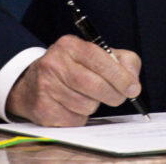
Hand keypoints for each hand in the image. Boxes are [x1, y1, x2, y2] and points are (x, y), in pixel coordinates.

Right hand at [4, 34, 141, 126]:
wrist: (32, 83)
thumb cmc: (73, 68)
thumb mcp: (97, 55)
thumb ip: (122, 62)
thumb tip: (133, 83)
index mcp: (69, 45)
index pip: (99, 59)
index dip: (120, 76)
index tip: (133, 88)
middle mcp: (54, 63)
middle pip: (94, 85)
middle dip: (113, 95)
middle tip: (119, 97)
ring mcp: (45, 86)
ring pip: (86, 105)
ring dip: (94, 105)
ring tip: (87, 97)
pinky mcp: (43, 108)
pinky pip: (75, 120)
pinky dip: (81, 116)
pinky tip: (73, 106)